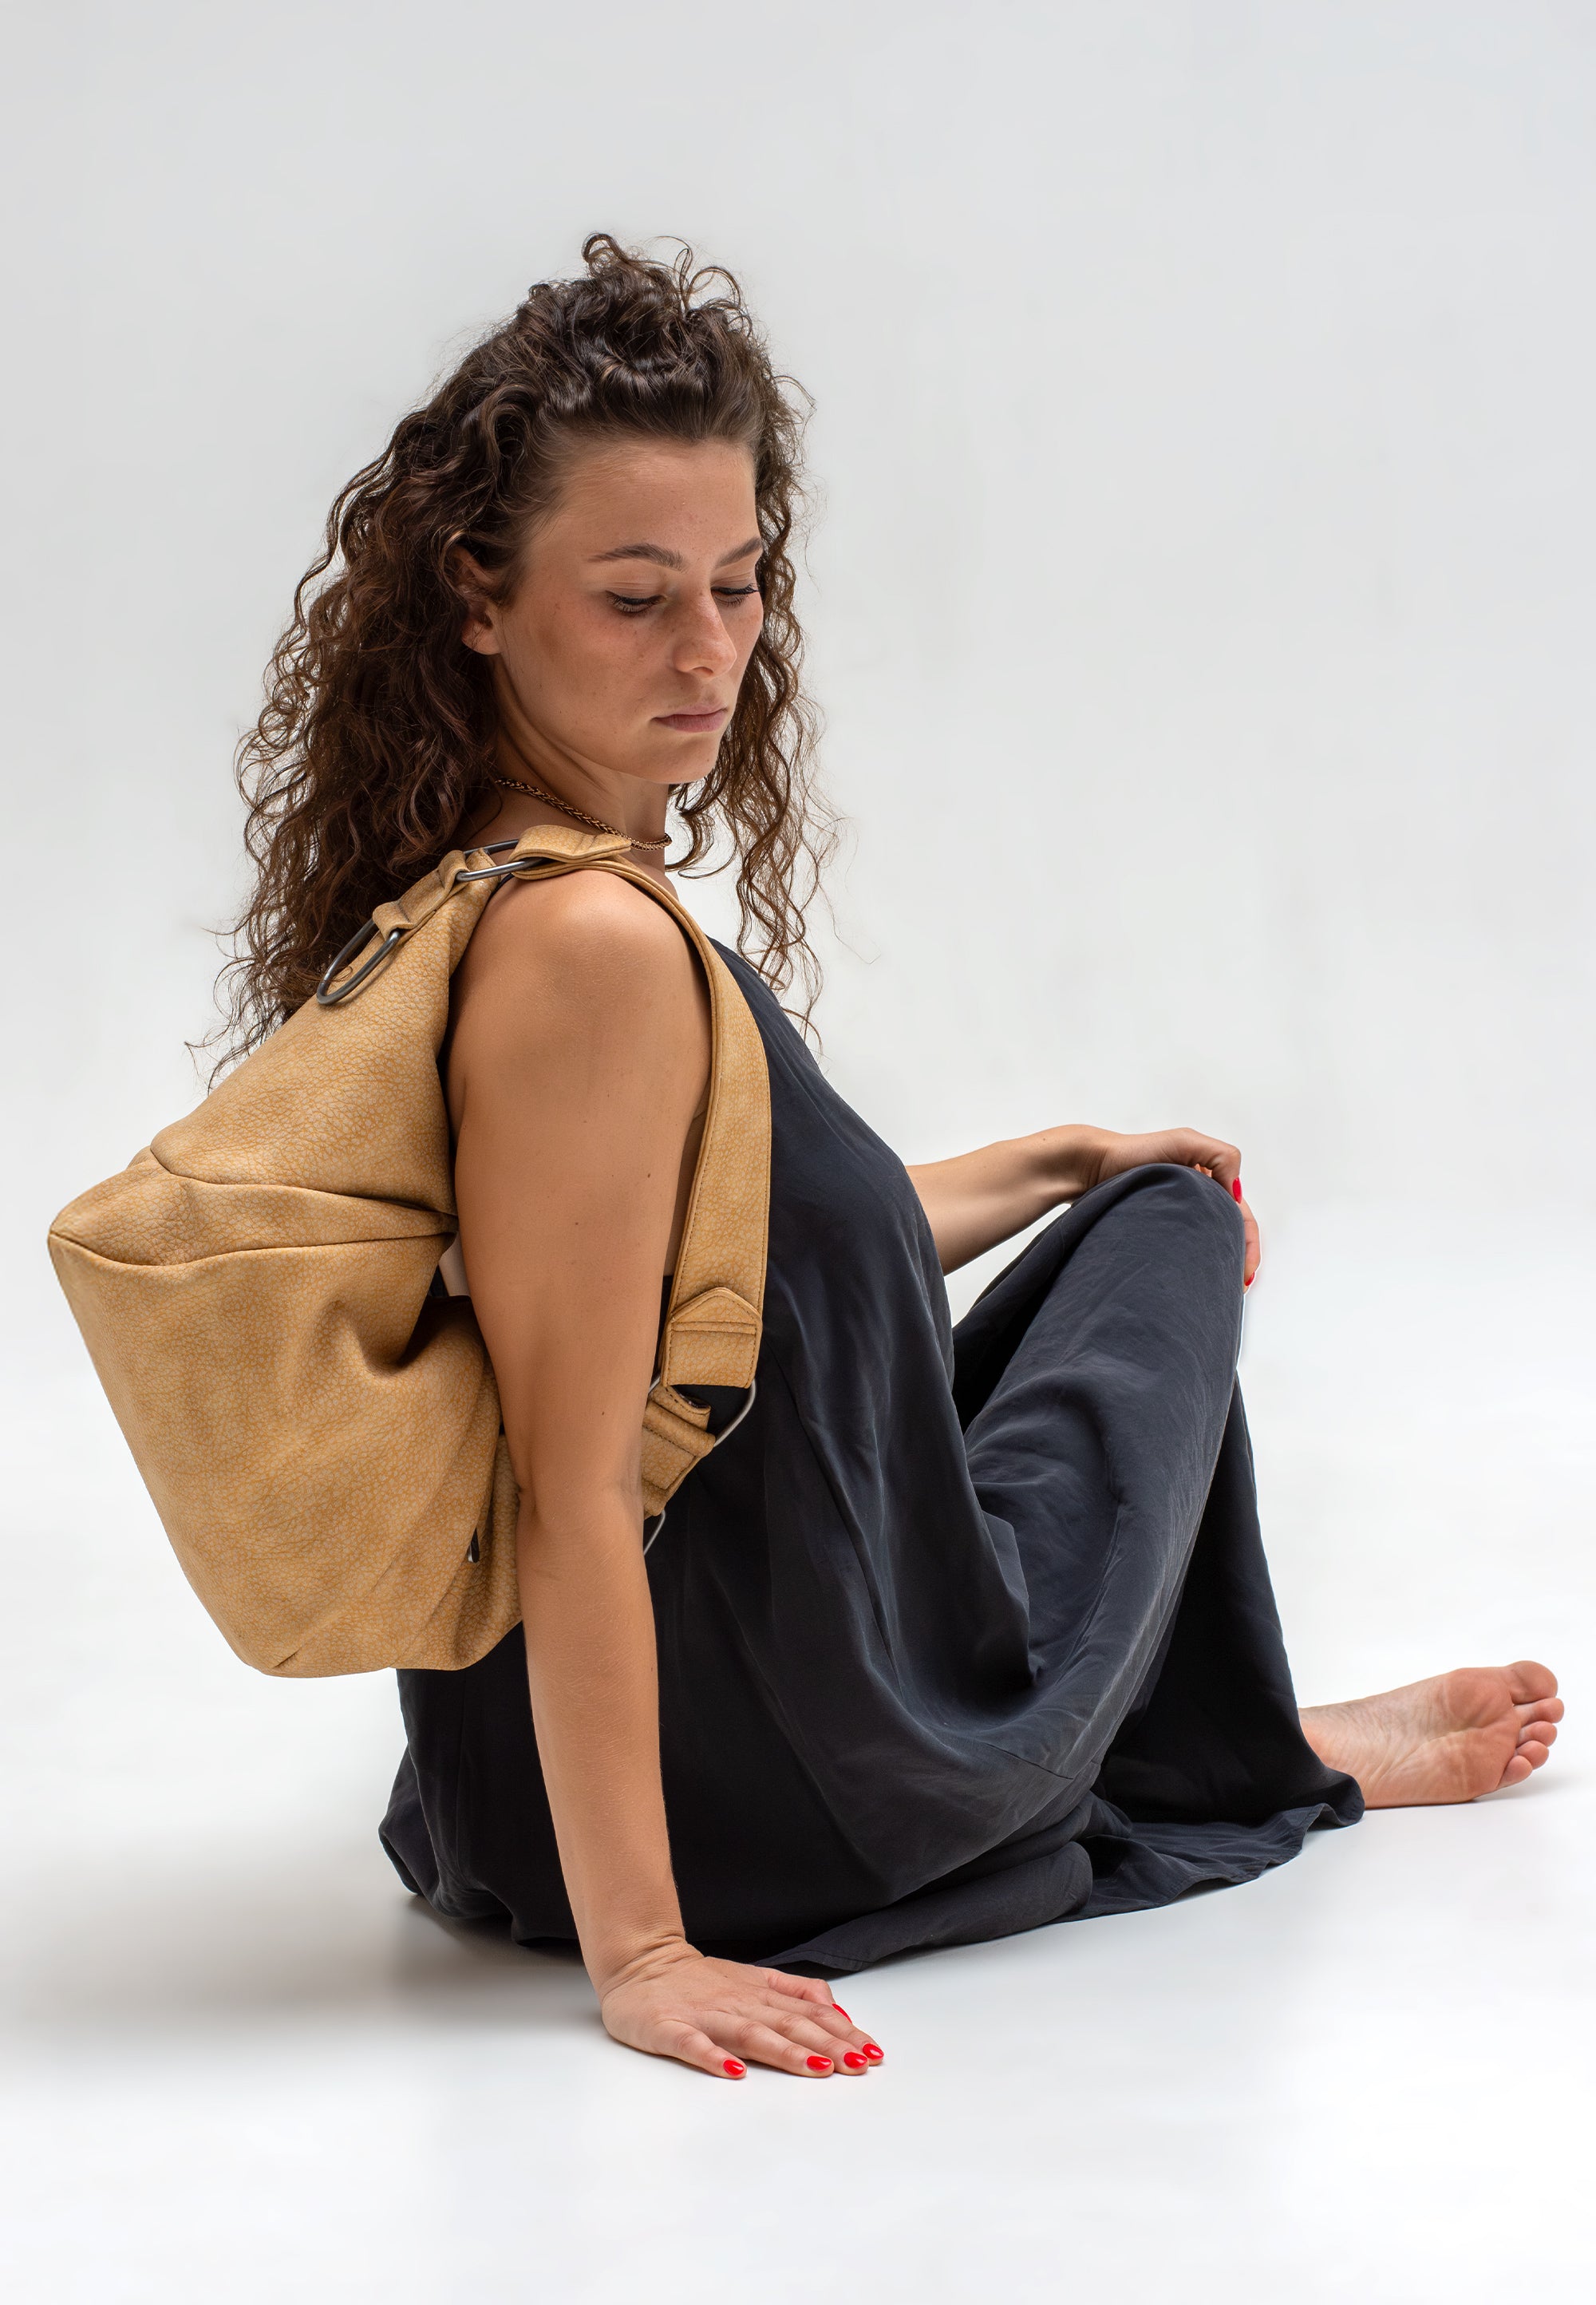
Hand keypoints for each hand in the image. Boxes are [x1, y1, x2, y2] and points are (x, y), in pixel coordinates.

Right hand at [598, 1941, 883, 2079]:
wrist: (637, 1962)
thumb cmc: (699, 1980)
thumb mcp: (753, 1978)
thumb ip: (793, 1991)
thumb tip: (837, 2009)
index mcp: (759, 1993)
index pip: (808, 2012)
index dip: (841, 2032)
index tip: (872, 2053)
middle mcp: (738, 2003)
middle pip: (788, 2024)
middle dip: (827, 2045)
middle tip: (858, 2065)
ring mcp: (704, 2016)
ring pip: (750, 2033)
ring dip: (785, 2052)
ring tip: (816, 2068)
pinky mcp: (669, 2028)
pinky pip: (692, 2043)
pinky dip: (713, 2057)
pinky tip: (733, 2072)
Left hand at [1079, 1126, 1259, 1285]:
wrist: (1089, 1167)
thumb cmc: (1134, 1151)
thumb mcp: (1186, 1142)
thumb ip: (1221, 1156)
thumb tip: (1237, 1195)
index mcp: (1209, 1181)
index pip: (1240, 1216)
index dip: (1248, 1244)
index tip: (1246, 1272)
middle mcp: (1196, 1201)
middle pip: (1228, 1235)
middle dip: (1238, 1261)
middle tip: (1237, 1287)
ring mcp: (1176, 1217)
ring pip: (1207, 1245)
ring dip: (1219, 1265)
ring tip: (1221, 1290)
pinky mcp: (1156, 1231)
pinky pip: (1182, 1252)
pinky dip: (1195, 1266)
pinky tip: (1195, 1281)